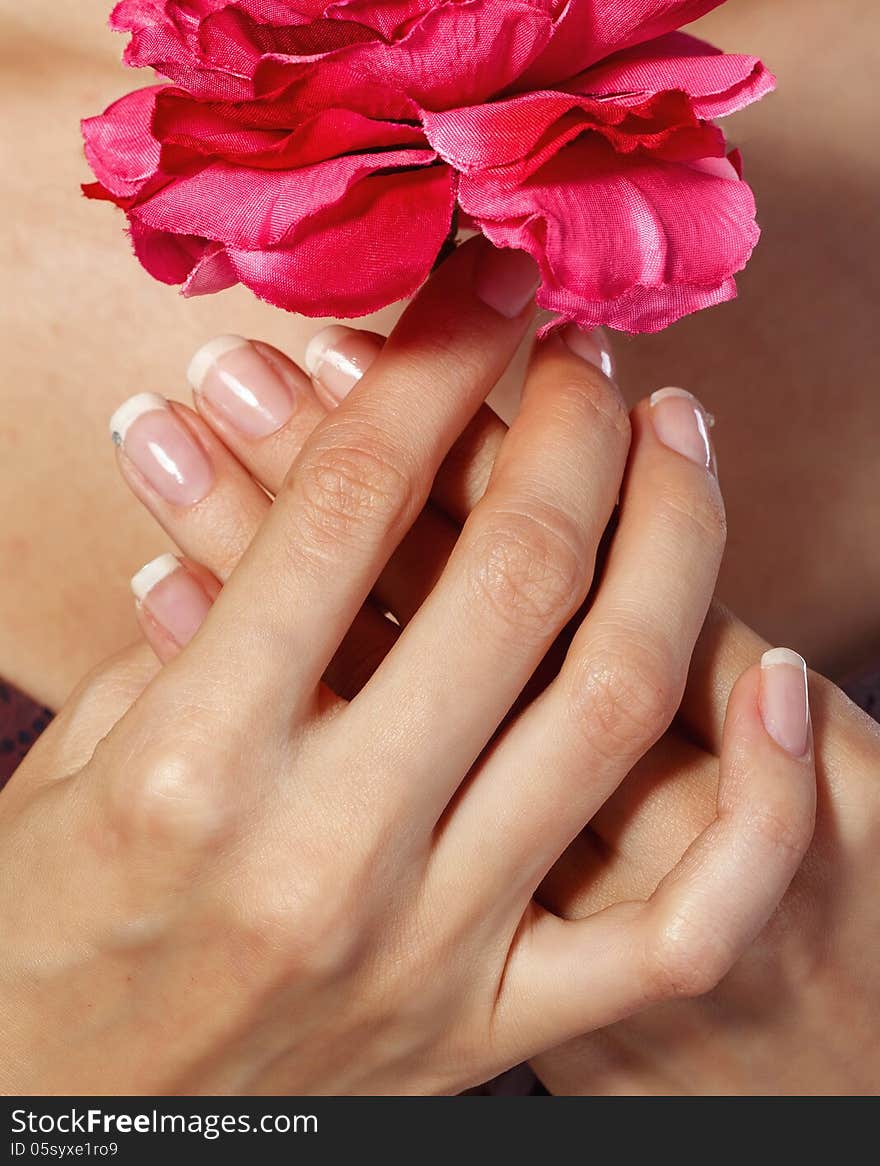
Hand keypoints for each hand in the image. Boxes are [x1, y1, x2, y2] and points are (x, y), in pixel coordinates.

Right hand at [92, 240, 815, 1092]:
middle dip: (570, 424)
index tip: (487, 279)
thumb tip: (276, 461)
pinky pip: (681, 924)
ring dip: (672, 539)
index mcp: (192, 765)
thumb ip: (196, 621)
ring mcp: (429, 952)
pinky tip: (775, 675)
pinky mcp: (492, 1033)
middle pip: (512, 576)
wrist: (59, 1133)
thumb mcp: (77, 760)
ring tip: (678, 438)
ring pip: (613, 707)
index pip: (350, 500)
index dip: (436, 359)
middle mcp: (325, 853)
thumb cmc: (44, 934)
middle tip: (589, 352)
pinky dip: (755, 798)